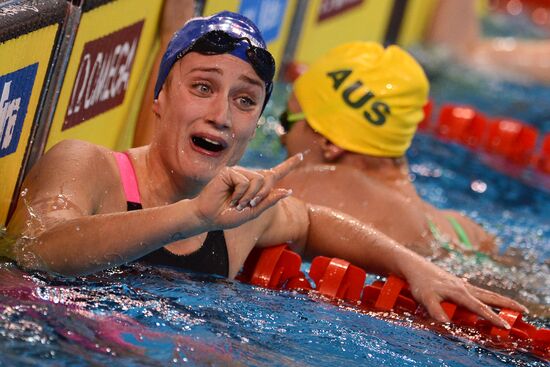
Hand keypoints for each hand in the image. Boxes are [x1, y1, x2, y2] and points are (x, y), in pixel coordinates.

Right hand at [192, 153, 302, 228]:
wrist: (208, 218)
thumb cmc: (228, 216)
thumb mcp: (253, 212)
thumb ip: (269, 201)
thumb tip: (289, 190)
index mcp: (255, 185)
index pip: (275, 173)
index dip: (289, 165)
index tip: (302, 156)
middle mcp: (248, 175)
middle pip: (268, 179)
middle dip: (262, 195)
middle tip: (248, 205)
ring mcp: (238, 172)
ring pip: (258, 180)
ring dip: (250, 196)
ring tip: (238, 203)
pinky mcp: (229, 171)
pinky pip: (245, 181)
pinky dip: (240, 193)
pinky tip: (231, 198)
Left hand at [401, 256, 527, 328]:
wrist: (414, 266)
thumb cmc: (420, 283)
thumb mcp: (425, 298)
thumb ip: (436, 310)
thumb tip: (446, 324)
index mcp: (459, 292)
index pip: (479, 307)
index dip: (492, 317)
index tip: (505, 325)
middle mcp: (464, 287)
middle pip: (490, 296)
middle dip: (507, 304)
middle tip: (524, 310)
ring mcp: (462, 284)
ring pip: (486, 292)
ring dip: (501, 299)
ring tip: (515, 305)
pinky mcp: (458, 283)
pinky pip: (478, 291)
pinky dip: (489, 296)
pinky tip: (489, 299)